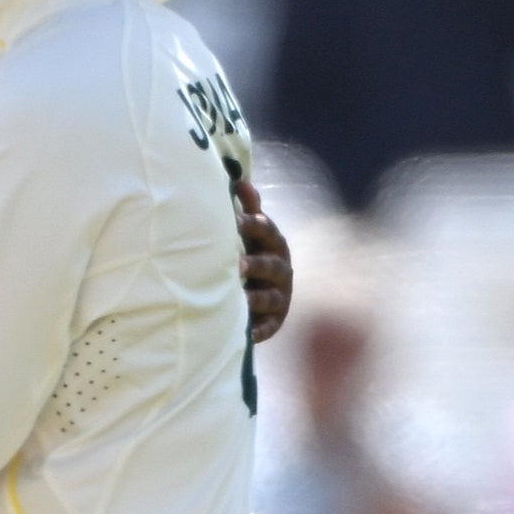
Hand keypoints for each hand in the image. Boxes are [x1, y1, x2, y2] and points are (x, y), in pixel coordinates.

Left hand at [233, 165, 293, 346]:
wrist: (262, 294)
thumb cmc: (251, 254)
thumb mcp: (253, 234)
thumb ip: (249, 210)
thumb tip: (241, 180)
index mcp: (275, 244)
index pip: (266, 231)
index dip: (251, 225)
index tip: (231, 221)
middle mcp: (282, 270)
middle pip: (270, 265)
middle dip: (255, 264)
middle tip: (236, 265)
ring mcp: (280, 297)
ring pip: (269, 297)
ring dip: (254, 298)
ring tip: (238, 300)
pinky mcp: (274, 322)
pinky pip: (266, 327)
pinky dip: (256, 330)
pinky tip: (243, 332)